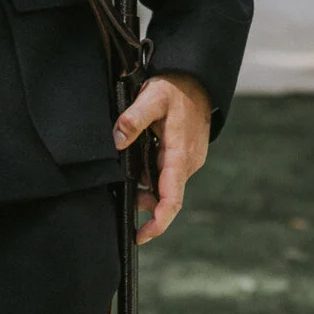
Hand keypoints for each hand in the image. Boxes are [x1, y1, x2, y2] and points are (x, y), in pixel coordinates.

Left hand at [114, 72, 211, 243]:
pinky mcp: (186, 156)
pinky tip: (139, 157)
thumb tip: (116, 141)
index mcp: (180, 156)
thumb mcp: (152, 97)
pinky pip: (167, 174)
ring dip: (145, 184)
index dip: (157, 223)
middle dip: (142, 200)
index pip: (172, 200)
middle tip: (119, 189)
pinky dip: (152, 174)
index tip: (140, 236)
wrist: (197, 78)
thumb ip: (133, 119)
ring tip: (127, 165)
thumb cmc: (175, 88)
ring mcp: (189, 160)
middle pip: (164, 196)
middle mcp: (188, 163)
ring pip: (164, 185)